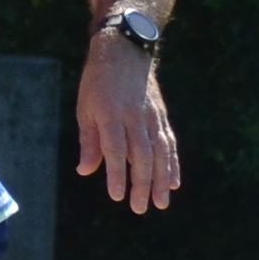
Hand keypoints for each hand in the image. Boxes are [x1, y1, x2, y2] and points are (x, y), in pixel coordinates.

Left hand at [80, 26, 181, 212]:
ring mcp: (152, 117)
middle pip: (141, 155)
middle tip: (139, 208)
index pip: (115, 150)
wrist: (124, 51)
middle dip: (141, 184)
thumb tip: (86, 170)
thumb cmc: (97, 83)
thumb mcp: (85, 108)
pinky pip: (169, 143)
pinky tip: (174, 183)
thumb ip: (89, 141)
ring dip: (161, 180)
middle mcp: (135, 117)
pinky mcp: (162, 116)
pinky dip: (173, 163)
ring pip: (160, 152)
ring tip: (161, 202)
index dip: (117, 174)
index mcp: (111, 114)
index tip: (118, 196)